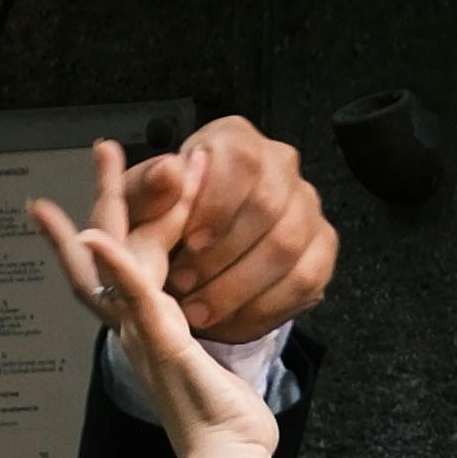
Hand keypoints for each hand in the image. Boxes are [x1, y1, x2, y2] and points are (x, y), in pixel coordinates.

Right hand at [27, 139, 285, 457]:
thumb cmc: (221, 418)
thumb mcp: (204, 362)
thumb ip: (194, 334)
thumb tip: (201, 317)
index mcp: (146, 326)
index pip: (116, 264)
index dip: (103, 224)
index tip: (93, 186)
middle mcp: (134, 326)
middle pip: (104, 248)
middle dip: (103, 194)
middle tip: (100, 147)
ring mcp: (142, 333)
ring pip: (116, 256)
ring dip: (112, 203)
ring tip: (106, 158)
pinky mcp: (161, 343)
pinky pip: (134, 296)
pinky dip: (114, 265)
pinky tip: (97, 235)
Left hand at [124, 114, 336, 342]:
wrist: (180, 261)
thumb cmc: (159, 224)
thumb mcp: (136, 209)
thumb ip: (146, 191)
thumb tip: (169, 172)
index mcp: (233, 140)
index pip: (242, 161)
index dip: (217, 205)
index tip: (189, 241)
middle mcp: (278, 166)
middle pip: (269, 206)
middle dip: (222, 254)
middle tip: (182, 284)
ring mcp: (305, 207)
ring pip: (287, 247)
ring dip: (237, 286)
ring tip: (198, 308)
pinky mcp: (320, 249)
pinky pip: (305, 280)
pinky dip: (261, 307)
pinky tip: (228, 317)